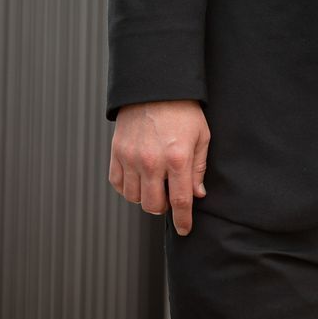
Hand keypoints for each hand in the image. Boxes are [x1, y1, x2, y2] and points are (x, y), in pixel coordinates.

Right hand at [109, 99, 209, 235]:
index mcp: (177, 158)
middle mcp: (152, 162)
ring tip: (156, 183)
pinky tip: (140, 178)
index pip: (181, 201)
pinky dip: (129, 188)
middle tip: (170, 195)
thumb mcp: (201, 136)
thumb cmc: (183, 111)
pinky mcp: (116, 154)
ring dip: (146, 197)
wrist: (154, 88)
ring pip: (135, 198)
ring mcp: (131, 158)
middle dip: (164, 208)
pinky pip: (118, 184)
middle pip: (154, 205)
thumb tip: (197, 195)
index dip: (183, 220)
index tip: (184, 230)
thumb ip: (199, 168)